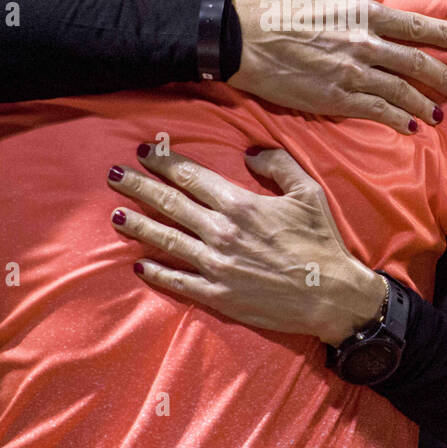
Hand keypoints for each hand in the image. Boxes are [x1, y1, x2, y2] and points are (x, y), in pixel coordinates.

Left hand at [107, 144, 386, 345]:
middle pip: (170, 204)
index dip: (166, 162)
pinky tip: (139, 264)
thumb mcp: (308, 193)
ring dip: (138, 226)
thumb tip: (250, 152)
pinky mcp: (217, 295)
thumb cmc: (321, 243)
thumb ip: (279, 165)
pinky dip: (156, 272)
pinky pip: (178, 281)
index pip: (193, 177)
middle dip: (140, 186)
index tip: (146, 151)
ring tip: (116, 214)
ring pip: (167, 240)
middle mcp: (222, 233)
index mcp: (241, 205)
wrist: (331, 296)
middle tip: (115, 175)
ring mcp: (216, 266)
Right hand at [229, 0, 446, 134]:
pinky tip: (408, 126)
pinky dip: (397, 119)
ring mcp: (352, 74)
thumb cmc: (275, 8)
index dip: (441, 33)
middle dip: (443, 75)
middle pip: (416, 62)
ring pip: (401, 91)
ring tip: (438, 113)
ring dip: (424, 104)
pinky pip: (377, 111)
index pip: (412, 24)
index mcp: (361, 13)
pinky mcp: (337, 99)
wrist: (243, 41)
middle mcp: (364, 44)